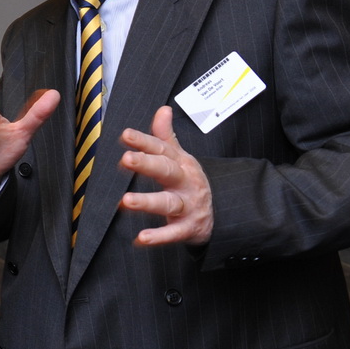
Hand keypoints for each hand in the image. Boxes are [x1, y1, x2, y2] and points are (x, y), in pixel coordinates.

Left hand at [118, 106, 213, 246]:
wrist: (224, 211)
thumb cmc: (190, 181)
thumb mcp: (181, 157)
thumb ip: (166, 136)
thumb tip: (162, 109)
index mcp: (180, 163)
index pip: (161, 148)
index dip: (144, 141)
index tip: (126, 135)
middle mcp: (184, 182)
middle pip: (166, 170)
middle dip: (146, 164)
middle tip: (126, 159)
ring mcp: (188, 205)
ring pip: (168, 203)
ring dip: (147, 202)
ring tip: (126, 201)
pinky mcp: (189, 227)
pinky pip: (174, 233)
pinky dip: (158, 237)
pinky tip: (141, 238)